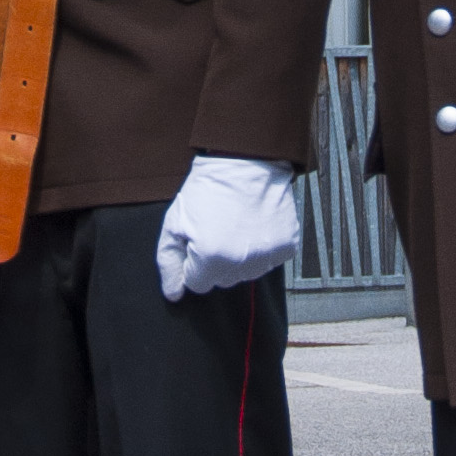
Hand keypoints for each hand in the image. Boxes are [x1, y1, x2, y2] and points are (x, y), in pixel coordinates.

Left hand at [156, 156, 301, 301]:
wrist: (246, 160)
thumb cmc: (209, 187)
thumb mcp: (175, 221)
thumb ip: (169, 261)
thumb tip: (173, 294)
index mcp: (210, 258)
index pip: (197, 284)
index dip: (194, 261)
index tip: (199, 238)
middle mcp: (240, 262)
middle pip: (222, 280)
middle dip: (216, 260)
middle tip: (217, 228)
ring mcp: (266, 256)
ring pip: (246, 273)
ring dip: (239, 256)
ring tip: (237, 225)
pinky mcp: (286, 247)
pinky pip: (269, 262)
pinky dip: (262, 248)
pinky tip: (255, 226)